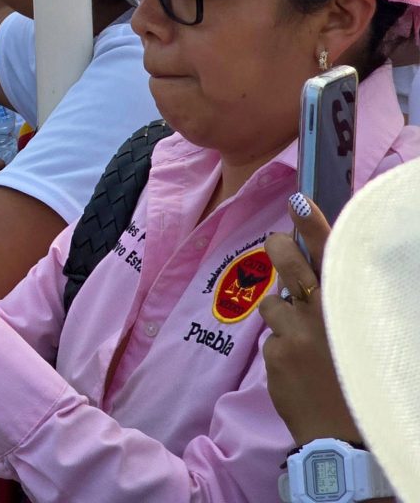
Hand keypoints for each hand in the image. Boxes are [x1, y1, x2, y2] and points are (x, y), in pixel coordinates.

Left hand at [259, 196, 362, 445]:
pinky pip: (271, 337)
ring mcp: (296, 334)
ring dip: (283, 314)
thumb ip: (346, 306)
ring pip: (274, 303)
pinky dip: (281, 346)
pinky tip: (298, 367)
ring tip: (304, 339)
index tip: (298, 199)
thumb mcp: (366, 338)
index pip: (332, 255)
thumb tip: (322, 277)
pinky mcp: (274, 354)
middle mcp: (324, 314)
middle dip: (280, 247)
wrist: (348, 439)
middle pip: (289, 262)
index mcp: (351, 308)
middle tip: (279, 241)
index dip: (314, 224)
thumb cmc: (364, 383)